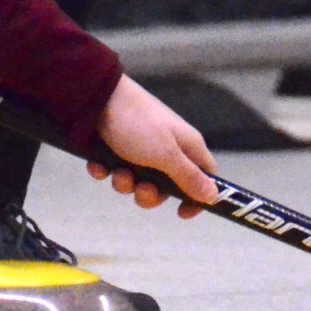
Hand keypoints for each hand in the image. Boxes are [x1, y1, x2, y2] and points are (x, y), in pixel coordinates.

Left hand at [85, 76, 219, 218]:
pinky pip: (115, 169)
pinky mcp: (116, 147)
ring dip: (125, 183)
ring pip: (138, 181)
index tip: (181, 212)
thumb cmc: (138, 125)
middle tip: (140, 188)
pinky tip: (98, 165)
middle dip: (150, 194)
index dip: (197, 197)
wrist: (96, 97)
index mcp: (187, 146)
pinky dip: (106, 171)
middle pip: (167, 187)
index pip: (205, 176)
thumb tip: (215, 196)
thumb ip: (190, 177)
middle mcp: (167, 148)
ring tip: (117, 171)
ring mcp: (141, 147)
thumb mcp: (166, 155)